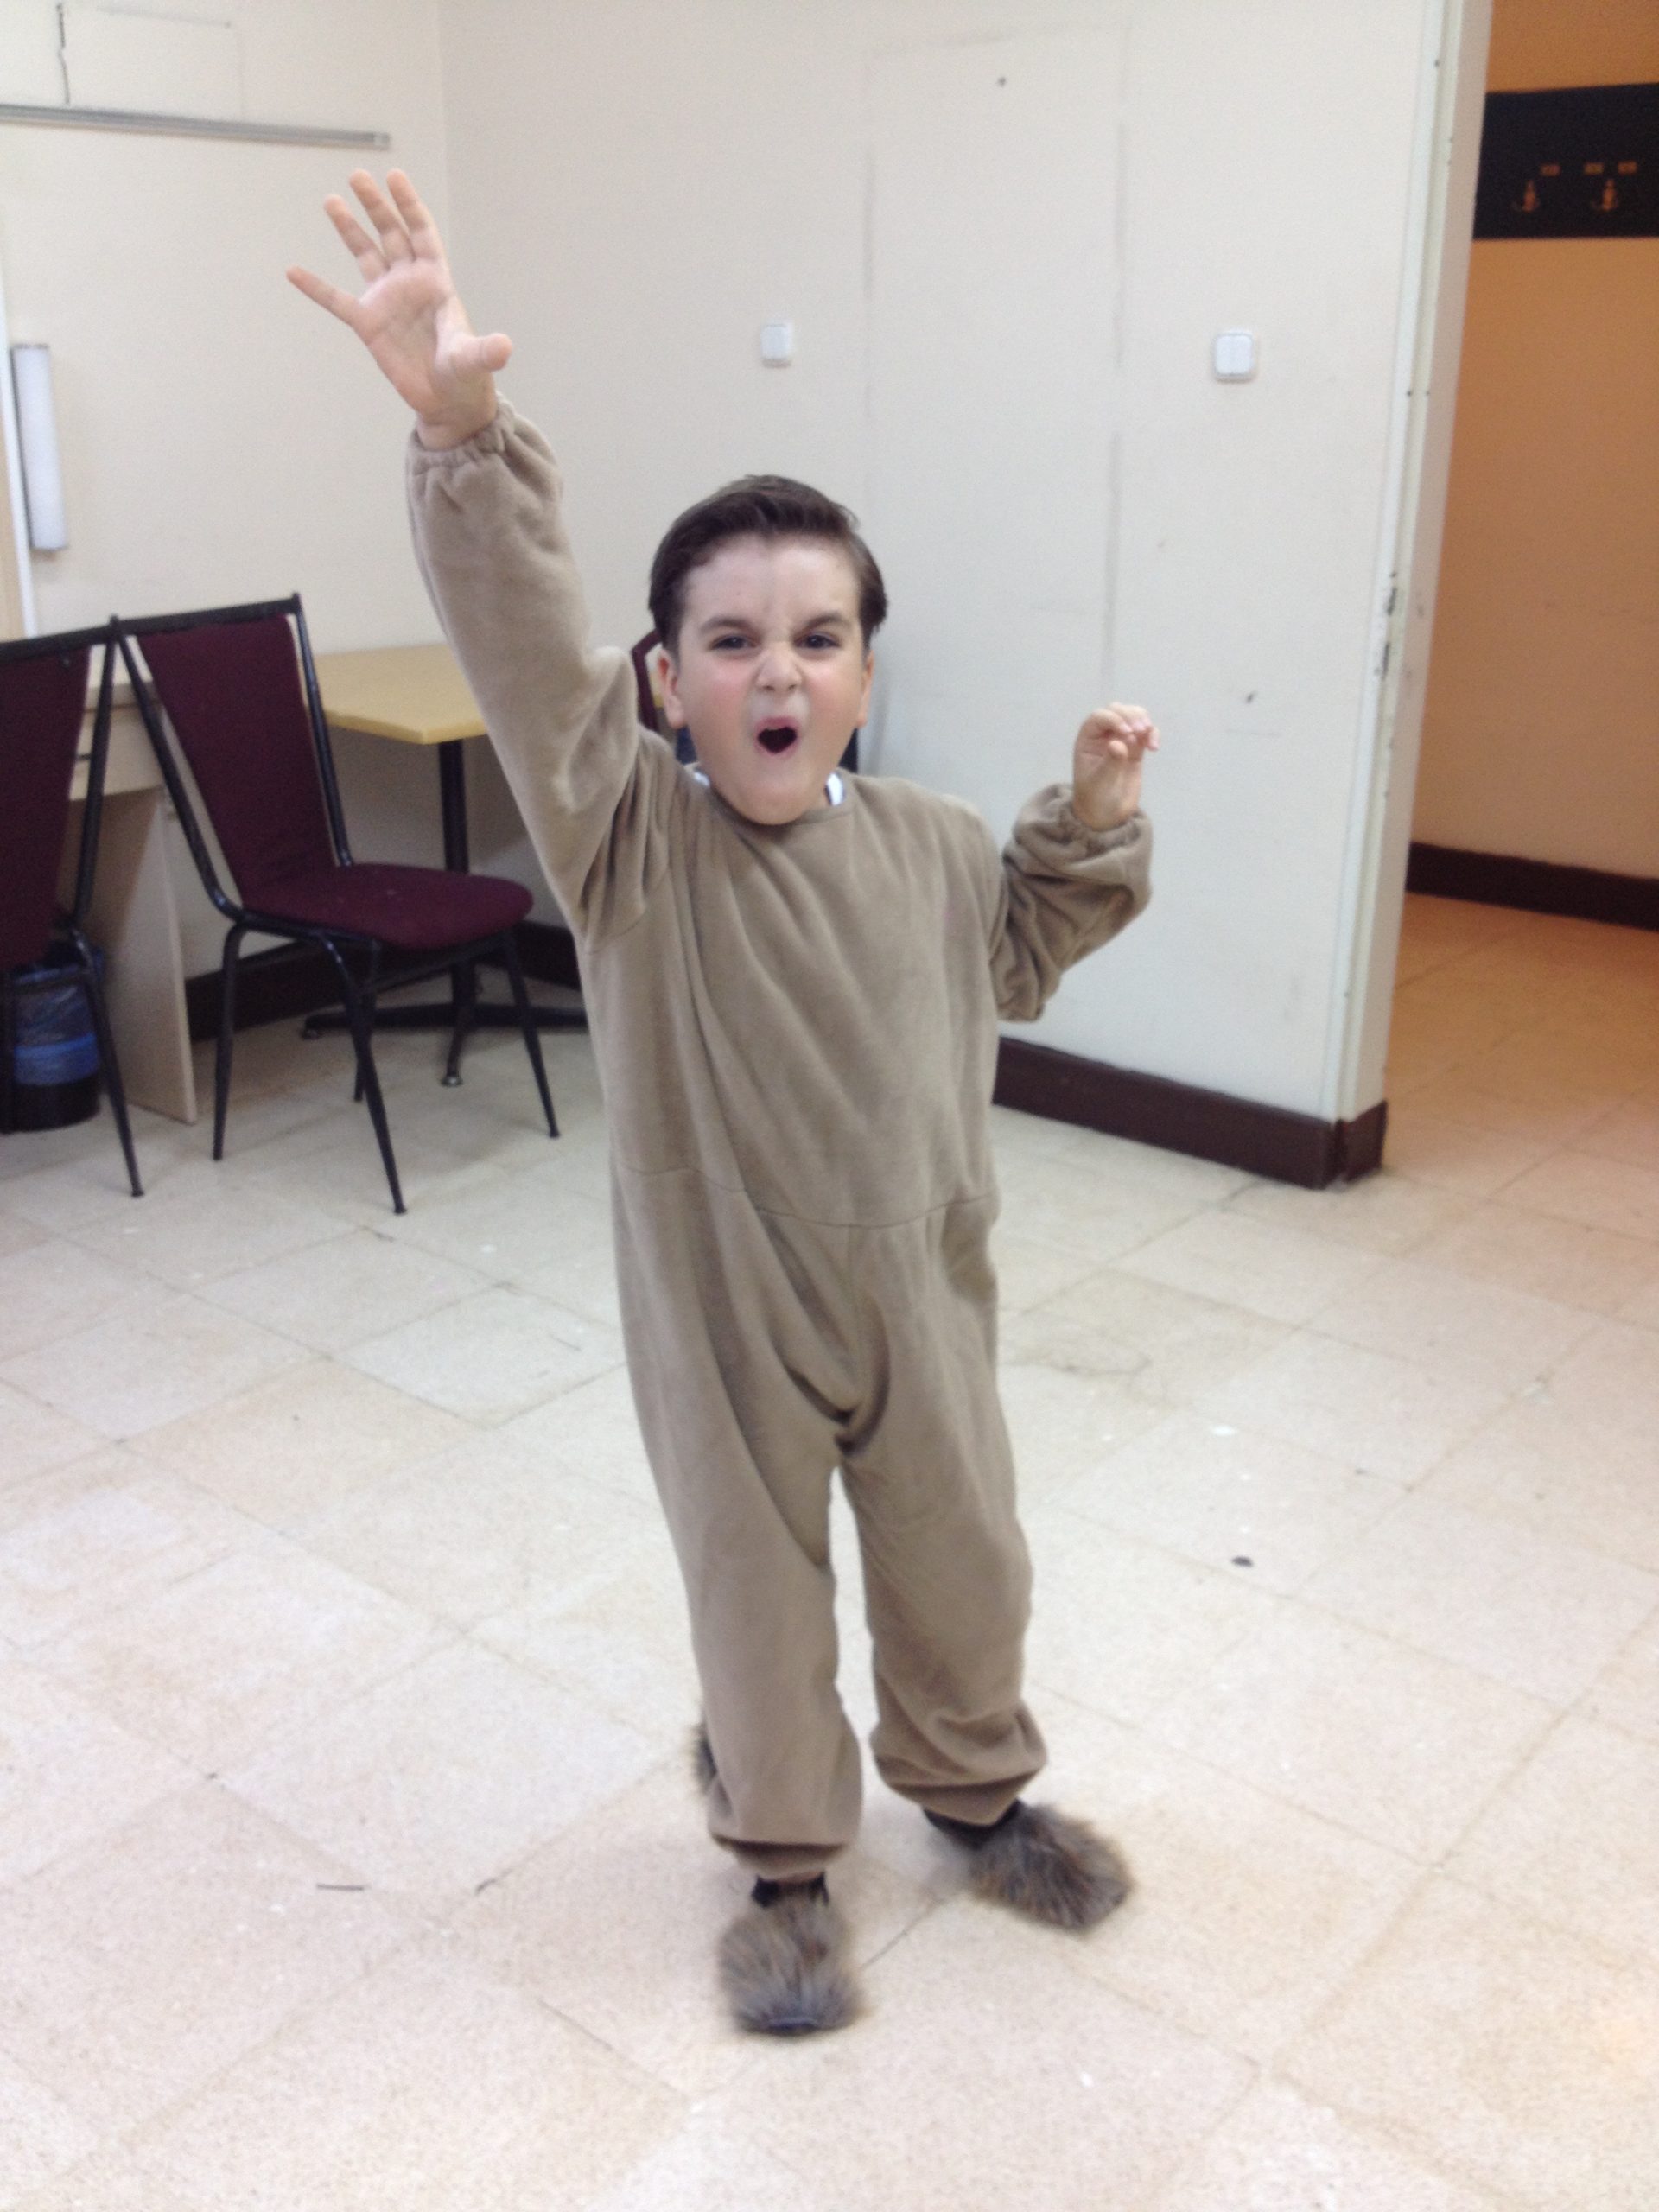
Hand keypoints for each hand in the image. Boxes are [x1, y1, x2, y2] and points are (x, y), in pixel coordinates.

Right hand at [286, 170, 509, 447]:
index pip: (421, 233)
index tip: (394, 177)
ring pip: (365, 254)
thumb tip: (505, 348)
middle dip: (375, 206)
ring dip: (348, 228)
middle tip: (357, 176)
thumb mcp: (473, 359)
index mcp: (435, 281)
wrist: (447, 402)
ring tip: (331, 199)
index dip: (409, 205)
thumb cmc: (466, 375)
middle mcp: (409, 283)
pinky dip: (316, 288)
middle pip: (391, 234)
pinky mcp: (368, 324)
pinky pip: (337, 301)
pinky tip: (293, 272)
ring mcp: (387, 300)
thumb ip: (485, 350)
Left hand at [1071, 702, 1159, 830]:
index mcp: (1087, 740)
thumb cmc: (1096, 799)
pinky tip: (1154, 747)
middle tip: (1140, 730)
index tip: (1126, 733)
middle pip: (1117, 710)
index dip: (1114, 719)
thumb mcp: (1100, 783)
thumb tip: (1117, 743)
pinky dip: (1152, 733)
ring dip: (1142, 720)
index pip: (1099, 717)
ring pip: (1133, 716)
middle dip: (1130, 715)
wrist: (1107, 815)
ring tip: (1148, 734)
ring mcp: (1121, 740)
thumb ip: (1110, 762)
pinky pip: (1146, 732)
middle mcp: (1103, 736)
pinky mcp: (1136, 748)